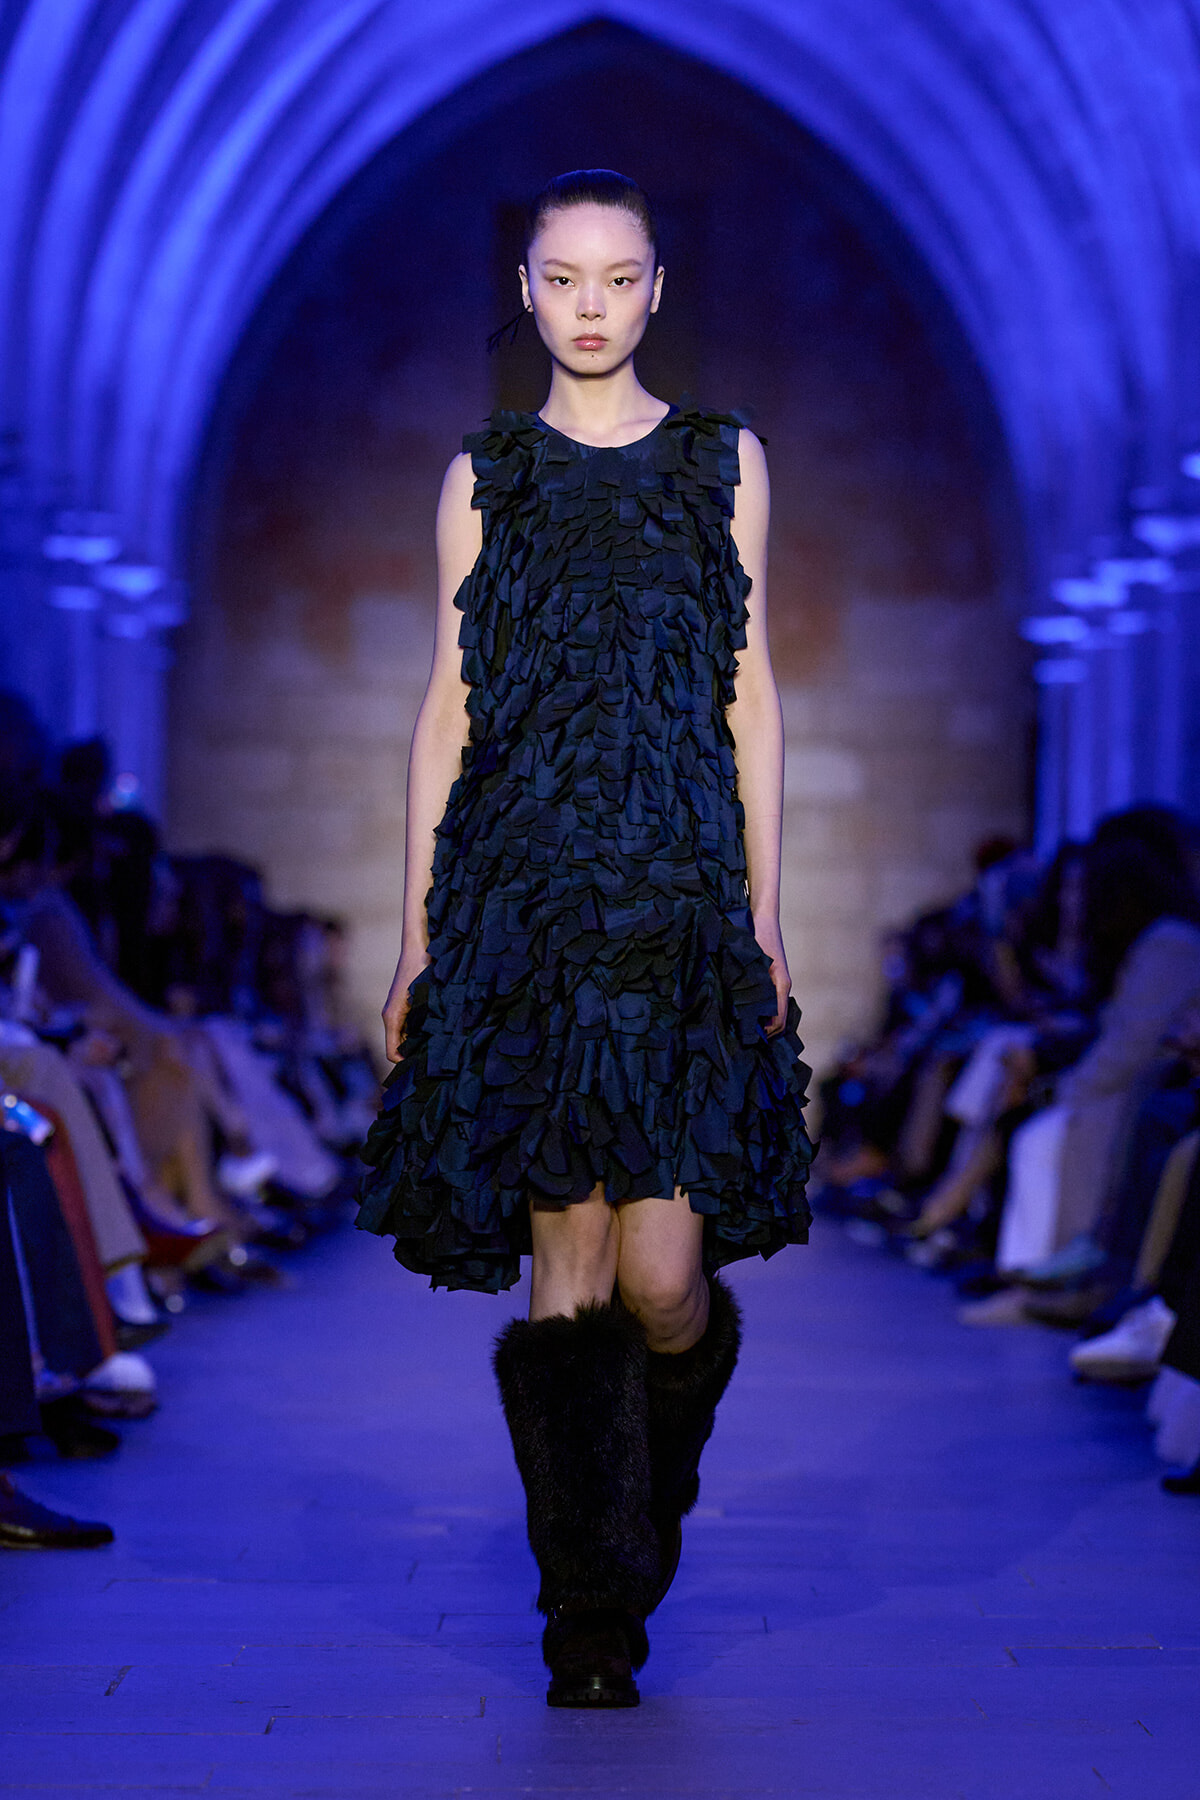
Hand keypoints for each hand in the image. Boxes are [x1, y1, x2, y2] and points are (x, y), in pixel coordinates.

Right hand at [383, 946, 429, 1063]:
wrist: (417, 946)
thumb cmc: (422, 969)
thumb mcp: (425, 999)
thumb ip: (422, 1024)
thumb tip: (426, 1048)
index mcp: (392, 1017)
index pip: (393, 1054)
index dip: (406, 1064)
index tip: (425, 1068)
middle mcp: (390, 1015)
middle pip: (398, 1047)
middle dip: (414, 1055)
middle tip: (436, 1060)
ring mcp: (395, 1009)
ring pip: (404, 1037)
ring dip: (417, 1042)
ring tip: (438, 1045)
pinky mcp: (402, 1004)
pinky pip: (407, 1026)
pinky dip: (418, 1031)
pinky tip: (435, 1029)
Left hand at [751, 912, 791, 1037]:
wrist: (762, 917)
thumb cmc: (757, 936)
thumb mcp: (753, 962)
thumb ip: (752, 985)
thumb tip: (747, 1011)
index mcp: (781, 984)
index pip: (779, 1019)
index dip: (767, 1033)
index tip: (750, 1039)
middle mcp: (782, 985)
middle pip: (779, 1019)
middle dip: (765, 1030)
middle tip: (744, 1038)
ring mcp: (778, 982)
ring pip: (775, 1010)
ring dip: (762, 1021)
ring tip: (743, 1027)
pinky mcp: (772, 977)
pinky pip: (770, 1001)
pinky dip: (762, 1011)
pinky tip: (746, 1012)